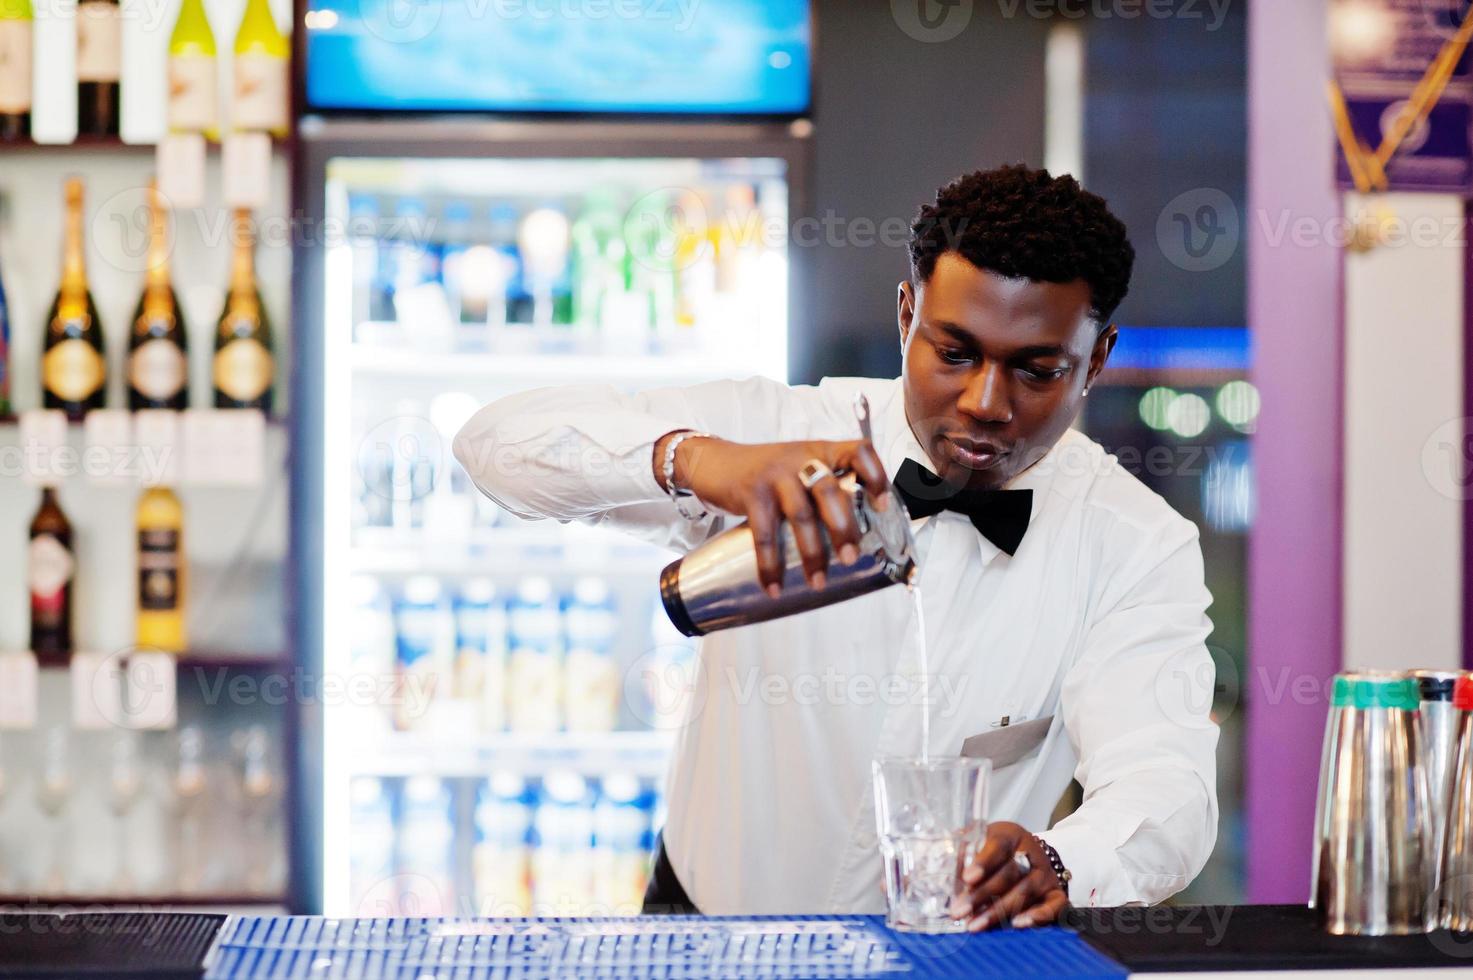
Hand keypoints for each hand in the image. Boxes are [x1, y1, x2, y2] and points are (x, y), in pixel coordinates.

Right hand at [653, 433, 890, 595]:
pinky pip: (764, 533)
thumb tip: (855, 540)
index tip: (881, 506)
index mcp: (822, 451)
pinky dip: (770, 564)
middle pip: (830, 490)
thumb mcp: (800, 469)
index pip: (858, 451)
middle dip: (843, 528)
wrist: (715, 462)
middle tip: (850, 559)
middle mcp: (802, 459)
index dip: (875, 476)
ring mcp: (775, 474)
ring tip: (817, 581)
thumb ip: (824, 492)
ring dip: (812, 552)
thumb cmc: (767, 473)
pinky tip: (774, 586)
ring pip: (801, 514)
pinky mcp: (751, 492)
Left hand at [951, 821, 1066, 930]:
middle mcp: (1032, 853)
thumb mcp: (980, 842)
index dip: (983, 862)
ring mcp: (1046, 874)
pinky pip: (1053, 907)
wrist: (1031, 857)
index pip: (998, 846)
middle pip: (1009, 874)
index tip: (966, 878)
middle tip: (959, 911)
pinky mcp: (1057, 895)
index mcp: (1010, 835)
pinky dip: (1037, 916)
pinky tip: (1017, 925)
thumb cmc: (997, 851)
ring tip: (975, 925)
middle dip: (981, 895)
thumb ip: (961, 851)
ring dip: (998, 911)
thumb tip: (933, 862)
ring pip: (1025, 892)